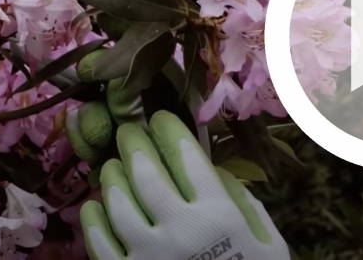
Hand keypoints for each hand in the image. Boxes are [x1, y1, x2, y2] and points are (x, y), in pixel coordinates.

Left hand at [79, 111, 289, 259]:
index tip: (160, 117)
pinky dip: (94, 221)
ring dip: (112, 178)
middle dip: (134, 145)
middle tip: (128, 131)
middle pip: (147, 174)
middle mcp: (179, 230)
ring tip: (111, 166)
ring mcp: (148, 256)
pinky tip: (95, 206)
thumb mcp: (268, 242)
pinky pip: (101, 244)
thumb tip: (215, 171)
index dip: (170, 131)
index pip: (186, 158)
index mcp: (218, 215)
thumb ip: (244, 203)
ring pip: (118, 204)